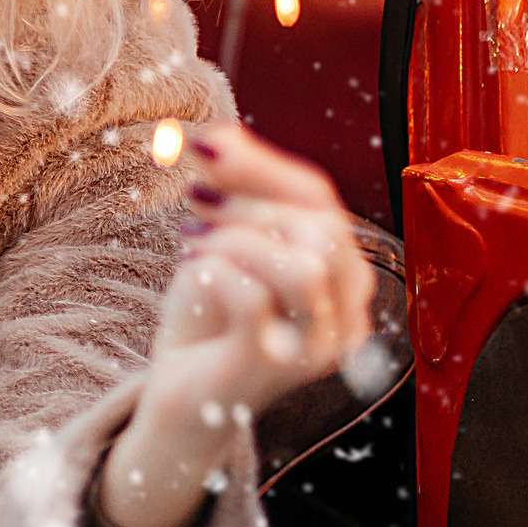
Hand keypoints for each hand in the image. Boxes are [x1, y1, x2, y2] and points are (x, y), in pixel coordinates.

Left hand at [100, 123, 376, 526]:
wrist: (179, 395)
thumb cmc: (209, 319)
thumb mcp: (223, 242)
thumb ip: (233, 190)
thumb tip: (217, 131)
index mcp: (344, 275)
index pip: (321, 198)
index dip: (260, 164)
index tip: (203, 146)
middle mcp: (348, 313)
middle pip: (321, 225)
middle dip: (247, 201)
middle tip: (193, 204)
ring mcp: (317, 346)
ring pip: (303, 264)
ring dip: (237, 241)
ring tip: (196, 248)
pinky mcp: (273, 368)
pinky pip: (253, 300)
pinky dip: (215, 273)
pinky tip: (193, 274)